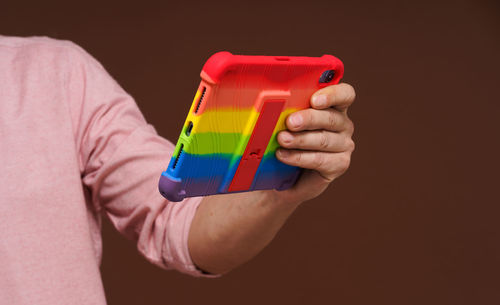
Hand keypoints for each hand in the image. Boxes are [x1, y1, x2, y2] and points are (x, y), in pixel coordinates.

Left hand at [188, 83, 354, 273]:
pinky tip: (283, 156)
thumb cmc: (276, 140)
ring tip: (281, 140)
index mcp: (330, 105)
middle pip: (332, 117)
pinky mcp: (339, 164)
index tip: (315, 99)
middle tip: (289, 122)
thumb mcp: (275, 120)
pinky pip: (322, 160)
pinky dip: (300, 158)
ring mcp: (343, 145)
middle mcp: (341, 124)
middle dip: (309, 118)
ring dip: (301, 140)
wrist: (276, 173)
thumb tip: (252, 92)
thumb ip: (276, 107)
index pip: (345, 93)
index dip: (333, 94)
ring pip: (326, 140)